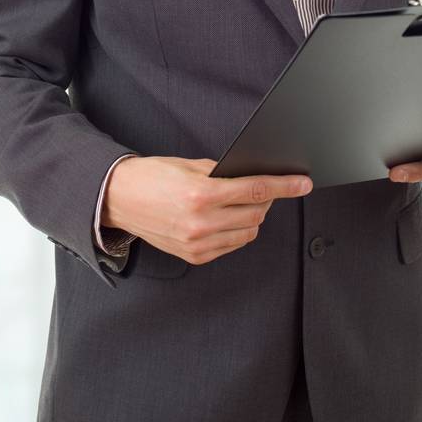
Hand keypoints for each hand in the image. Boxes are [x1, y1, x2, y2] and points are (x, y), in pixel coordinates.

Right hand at [101, 156, 311, 265]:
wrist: (119, 199)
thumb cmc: (152, 177)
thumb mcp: (189, 165)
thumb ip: (223, 173)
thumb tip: (253, 177)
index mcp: (201, 194)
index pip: (256, 190)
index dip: (285, 186)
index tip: (303, 184)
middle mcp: (201, 222)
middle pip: (256, 214)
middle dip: (267, 200)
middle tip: (263, 189)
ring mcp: (198, 243)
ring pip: (248, 233)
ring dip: (253, 218)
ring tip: (241, 204)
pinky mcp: (194, 256)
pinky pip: (231, 245)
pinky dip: (236, 232)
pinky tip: (226, 219)